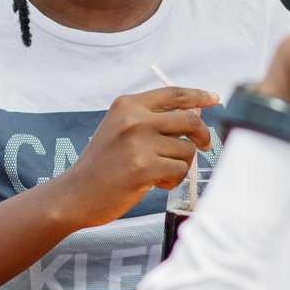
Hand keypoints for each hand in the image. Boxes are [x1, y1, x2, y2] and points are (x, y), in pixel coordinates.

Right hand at [59, 87, 216, 228]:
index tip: (214, 98)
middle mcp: (134, 119)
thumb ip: (155, 120)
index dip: (198, 95)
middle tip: (203, 146)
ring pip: (187, 149)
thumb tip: (196, 111)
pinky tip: (155, 183)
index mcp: (128, 105)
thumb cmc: (103, 164)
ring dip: (180, 165)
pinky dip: (172, 179)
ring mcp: (138, 143)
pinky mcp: (143, 167)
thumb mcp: (123, 131)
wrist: (75, 194)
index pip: (173, 94)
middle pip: (190, 119)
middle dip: (202, 135)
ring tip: (160, 172)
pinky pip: (179, 170)